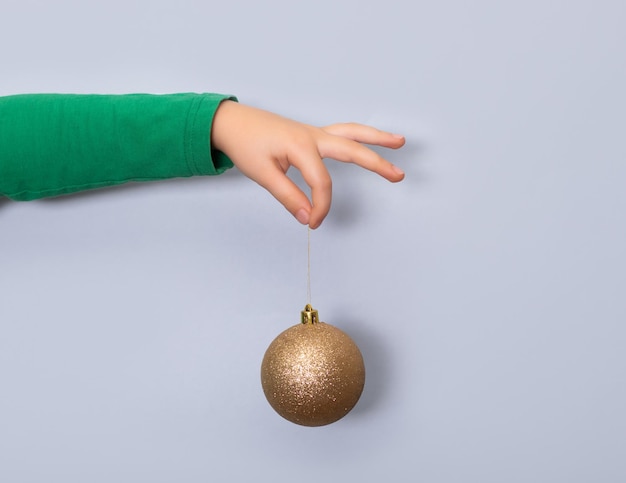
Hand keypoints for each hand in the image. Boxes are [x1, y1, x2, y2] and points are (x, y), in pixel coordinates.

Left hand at [211, 101, 404, 228]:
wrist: (232, 122)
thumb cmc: (245, 144)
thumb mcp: (263, 174)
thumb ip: (288, 196)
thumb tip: (308, 216)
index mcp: (301, 145)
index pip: (322, 182)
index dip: (321, 207)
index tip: (313, 223)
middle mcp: (313, 136)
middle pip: (352, 149)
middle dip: (377, 163)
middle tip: (399, 175)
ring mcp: (314, 133)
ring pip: (352, 133)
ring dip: (376, 138)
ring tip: (399, 142)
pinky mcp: (311, 135)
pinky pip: (342, 133)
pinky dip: (359, 136)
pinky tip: (368, 142)